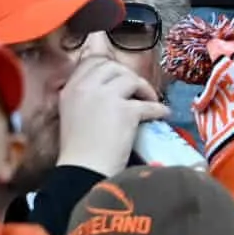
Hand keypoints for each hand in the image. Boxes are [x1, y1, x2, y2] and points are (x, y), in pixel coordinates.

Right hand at [55, 53, 169, 173]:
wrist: (83, 173)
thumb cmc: (78, 151)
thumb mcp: (72, 114)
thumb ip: (86, 96)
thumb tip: (110, 85)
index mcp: (71, 88)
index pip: (92, 61)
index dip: (109, 67)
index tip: (119, 77)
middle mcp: (86, 87)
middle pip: (114, 67)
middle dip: (128, 76)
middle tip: (136, 90)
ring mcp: (106, 97)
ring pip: (132, 79)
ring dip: (144, 89)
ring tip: (149, 100)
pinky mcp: (125, 112)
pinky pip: (148, 104)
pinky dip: (158, 109)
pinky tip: (162, 115)